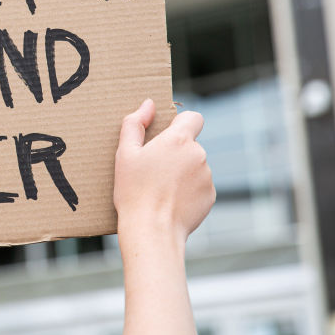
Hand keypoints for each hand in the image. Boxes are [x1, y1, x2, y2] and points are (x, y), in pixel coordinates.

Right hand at [113, 98, 214, 245]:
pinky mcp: (210, 196)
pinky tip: (170, 201)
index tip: (166, 136)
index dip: (181, 123)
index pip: (193, 117)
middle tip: (153, 170)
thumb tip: (148, 104)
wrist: (152, 231)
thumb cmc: (134, 191)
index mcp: (178, 140)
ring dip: (182, 172)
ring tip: (160, 189)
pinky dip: (188, 190)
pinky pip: (199, 186)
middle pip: (190, 144)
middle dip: (175, 152)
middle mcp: (198, 154)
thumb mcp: (125, 154)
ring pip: (194, 166)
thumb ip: (135, 123)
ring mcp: (207, 177)